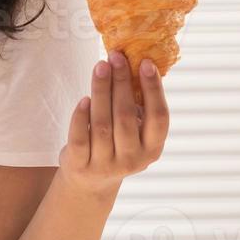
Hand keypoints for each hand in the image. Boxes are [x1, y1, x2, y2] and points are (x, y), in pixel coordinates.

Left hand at [58, 49, 169, 190]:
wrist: (90, 181)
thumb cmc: (115, 145)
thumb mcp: (133, 133)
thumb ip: (137, 107)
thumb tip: (135, 63)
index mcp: (152, 149)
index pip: (159, 117)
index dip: (153, 89)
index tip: (145, 63)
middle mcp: (132, 160)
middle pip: (126, 116)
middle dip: (121, 83)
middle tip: (115, 58)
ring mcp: (105, 165)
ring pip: (102, 124)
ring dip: (101, 91)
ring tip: (100, 68)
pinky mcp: (81, 166)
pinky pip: (80, 137)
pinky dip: (81, 116)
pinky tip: (84, 98)